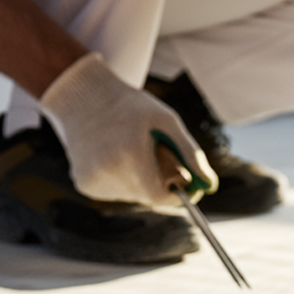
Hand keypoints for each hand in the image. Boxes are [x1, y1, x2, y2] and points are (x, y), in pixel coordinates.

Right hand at [38, 54, 217, 211]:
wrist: (83, 96)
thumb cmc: (129, 106)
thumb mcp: (166, 120)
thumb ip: (190, 153)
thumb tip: (210, 184)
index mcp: (130, 156)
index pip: (160, 197)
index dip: (175, 193)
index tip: (183, 182)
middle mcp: (109, 173)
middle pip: (147, 197)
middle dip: (158, 182)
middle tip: (155, 156)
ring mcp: (93, 181)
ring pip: (131, 196)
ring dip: (139, 181)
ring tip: (129, 150)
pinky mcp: (84, 184)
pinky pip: (114, 192)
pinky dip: (121, 180)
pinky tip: (113, 156)